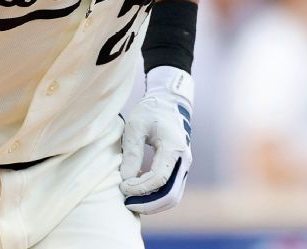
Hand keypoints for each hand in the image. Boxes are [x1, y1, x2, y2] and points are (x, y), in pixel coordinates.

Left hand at [121, 66, 192, 214]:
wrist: (169, 102)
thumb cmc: (150, 111)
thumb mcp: (135, 127)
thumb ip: (131, 153)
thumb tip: (125, 180)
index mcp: (174, 148)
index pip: (159, 179)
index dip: (140, 188)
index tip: (122, 187)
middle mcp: (184, 160)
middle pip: (170, 195)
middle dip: (148, 204)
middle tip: (127, 204)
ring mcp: (184, 166)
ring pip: (173, 197)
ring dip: (153, 203)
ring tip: (131, 201)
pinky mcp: (179, 168)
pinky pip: (171, 190)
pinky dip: (156, 196)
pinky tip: (138, 191)